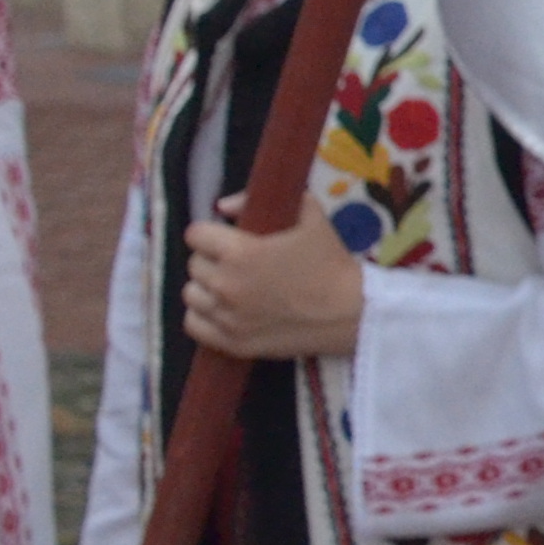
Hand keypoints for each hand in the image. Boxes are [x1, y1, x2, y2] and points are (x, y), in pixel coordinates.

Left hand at [182, 213, 366, 361]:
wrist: (351, 312)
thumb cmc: (331, 262)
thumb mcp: (309, 216)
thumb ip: (264, 200)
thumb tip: (224, 206)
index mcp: (240, 253)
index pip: (195, 235)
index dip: (210, 232)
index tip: (225, 236)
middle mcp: (226, 285)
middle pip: (194, 265)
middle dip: (212, 258)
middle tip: (236, 261)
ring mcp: (227, 317)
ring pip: (192, 294)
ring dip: (206, 287)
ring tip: (230, 286)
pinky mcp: (233, 343)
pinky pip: (194, 325)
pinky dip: (203, 315)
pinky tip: (224, 309)